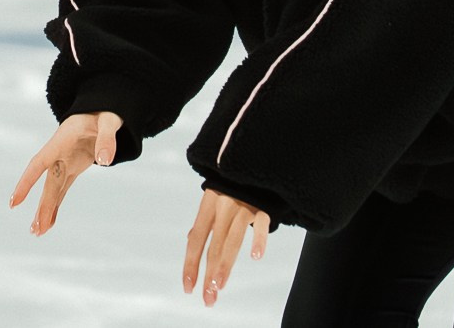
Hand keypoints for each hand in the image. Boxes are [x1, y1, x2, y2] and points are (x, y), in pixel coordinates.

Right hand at [10, 112, 120, 236]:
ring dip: (46, 210)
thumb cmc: (103, 112)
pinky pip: (62, 189)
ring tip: (37, 233)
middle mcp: (59, 154)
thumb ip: (107, 139)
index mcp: (62, 141)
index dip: (26, 182)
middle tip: (36, 230)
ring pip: (53, 189)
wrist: (101, 107)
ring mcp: (65, 162)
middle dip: (42, 206)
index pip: (39, 162)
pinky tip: (49, 222)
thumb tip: (105, 161)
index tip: (14, 201)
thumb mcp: (109, 121)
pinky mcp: (73, 168)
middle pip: (48, 183)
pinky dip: (56, 205)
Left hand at [182, 189, 270, 307]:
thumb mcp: (214, 196)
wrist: (258, 157)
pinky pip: (261, 224)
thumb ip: (205, 220)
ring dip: (225, 264)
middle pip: (214, 244)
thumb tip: (190, 241)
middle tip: (207, 297)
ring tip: (219, 285)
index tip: (188, 287)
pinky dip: (259, 239)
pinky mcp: (264, 205)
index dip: (191, 264)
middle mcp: (223, 204)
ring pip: (233, 238)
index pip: (196, 239)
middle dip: (209, 273)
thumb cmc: (233, 184)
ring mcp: (244, 205)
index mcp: (208, 203)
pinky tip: (256, 256)